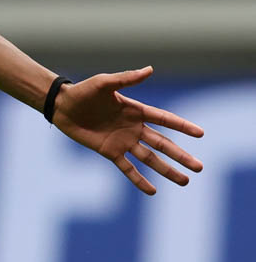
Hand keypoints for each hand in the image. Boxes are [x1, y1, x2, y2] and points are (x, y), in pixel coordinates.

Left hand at [52, 66, 203, 194]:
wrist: (62, 106)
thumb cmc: (83, 91)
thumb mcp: (104, 83)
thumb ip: (126, 79)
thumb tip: (150, 69)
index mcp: (136, 111)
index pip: (164, 120)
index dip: (182, 126)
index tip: (200, 133)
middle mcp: (133, 128)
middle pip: (163, 144)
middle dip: (181, 156)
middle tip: (200, 167)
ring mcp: (123, 141)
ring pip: (150, 159)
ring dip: (167, 170)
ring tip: (185, 181)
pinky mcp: (109, 151)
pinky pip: (127, 168)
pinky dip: (139, 180)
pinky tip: (153, 191)